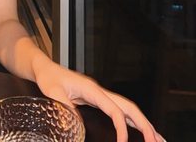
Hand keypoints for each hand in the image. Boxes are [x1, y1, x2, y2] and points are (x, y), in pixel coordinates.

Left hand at [34, 60, 164, 141]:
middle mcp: (100, 91)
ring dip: (144, 123)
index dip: (121, 127)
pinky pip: (120, 111)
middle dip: (144, 124)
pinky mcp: (98, 100)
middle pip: (129, 107)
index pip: (114, 109)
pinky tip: (140, 132)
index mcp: (92, 90)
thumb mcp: (52, 92)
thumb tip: (75, 124)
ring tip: (158, 140)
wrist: (44, 68)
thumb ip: (63, 107)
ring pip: (128, 109)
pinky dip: (133, 121)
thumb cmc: (48, 78)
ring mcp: (100, 95)